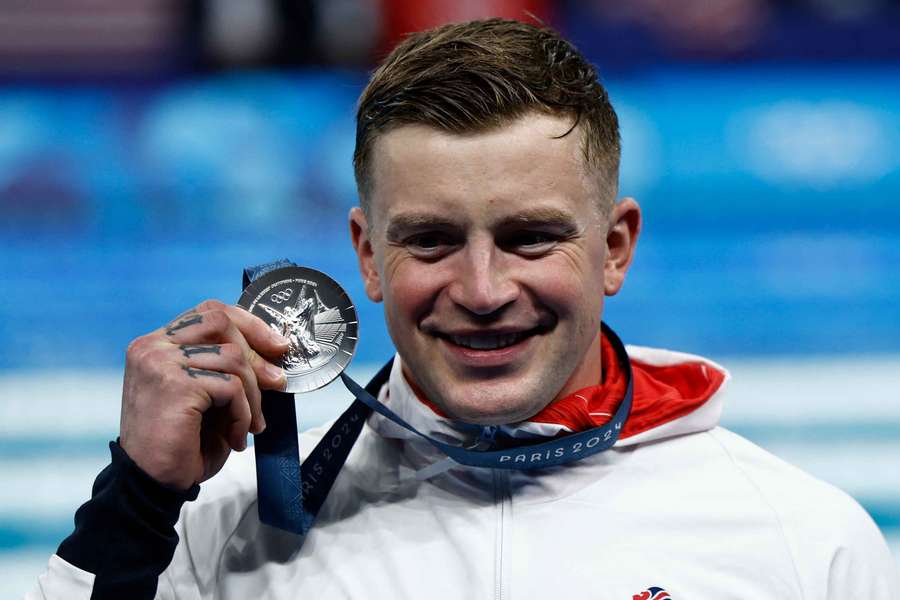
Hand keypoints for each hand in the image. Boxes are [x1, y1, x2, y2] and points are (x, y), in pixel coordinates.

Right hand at [119, 300, 289, 489]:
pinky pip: (231, 387)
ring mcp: (160, 362)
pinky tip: (236, 437)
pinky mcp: (175, 384)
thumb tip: (275, 352)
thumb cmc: (182, 443)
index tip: (276, 346)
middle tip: (276, 383)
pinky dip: (243, 414)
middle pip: (221, 323)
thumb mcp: (209, 395)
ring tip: (249, 425)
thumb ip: (228, 367)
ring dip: (252, 395)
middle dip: (257, 353)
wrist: (152, 485)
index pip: (209, 312)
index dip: (248, 324)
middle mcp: (153, 347)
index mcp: (157, 344)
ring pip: (232, 357)